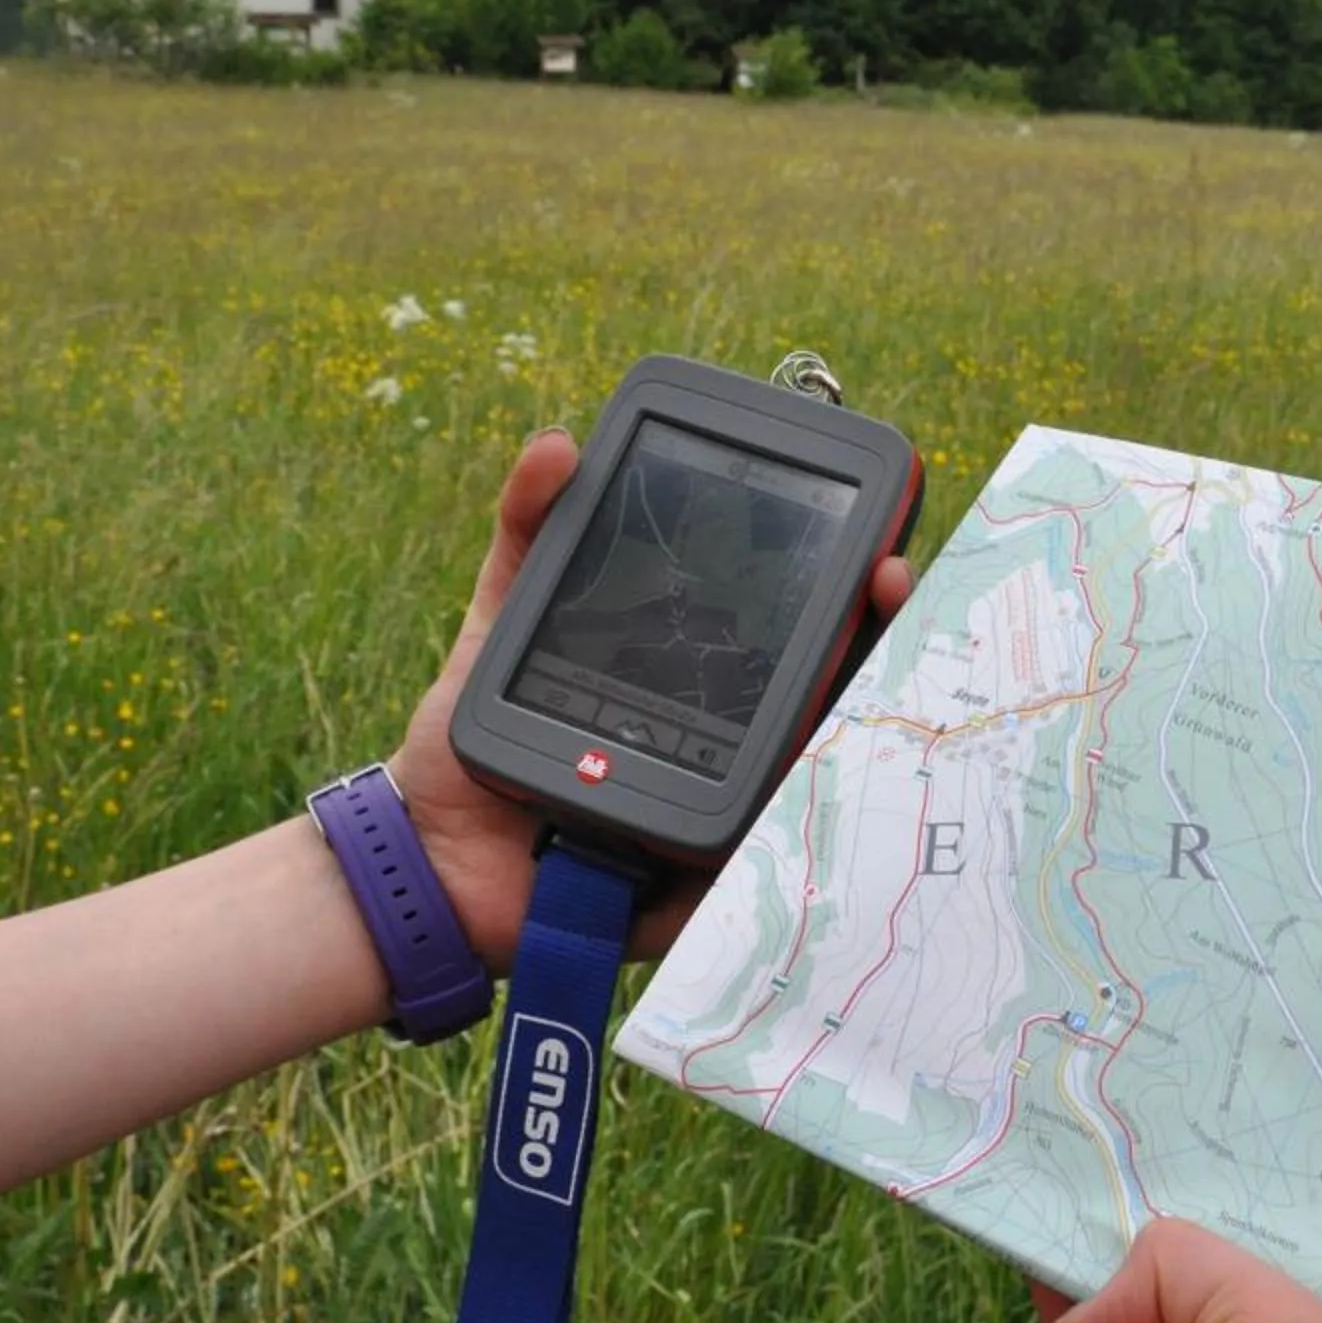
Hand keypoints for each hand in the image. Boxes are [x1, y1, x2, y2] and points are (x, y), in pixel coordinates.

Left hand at [388, 426, 915, 966]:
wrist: (431, 862)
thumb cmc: (471, 749)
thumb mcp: (502, 624)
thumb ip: (529, 533)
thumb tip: (556, 442)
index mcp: (695, 680)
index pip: (787, 623)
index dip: (840, 582)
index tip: (872, 537)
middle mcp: (726, 741)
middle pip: (824, 686)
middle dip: (873, 632)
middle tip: (890, 581)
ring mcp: (726, 810)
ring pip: (815, 760)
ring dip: (855, 713)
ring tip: (869, 665)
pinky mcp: (708, 879)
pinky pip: (768, 850)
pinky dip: (806, 812)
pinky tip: (825, 765)